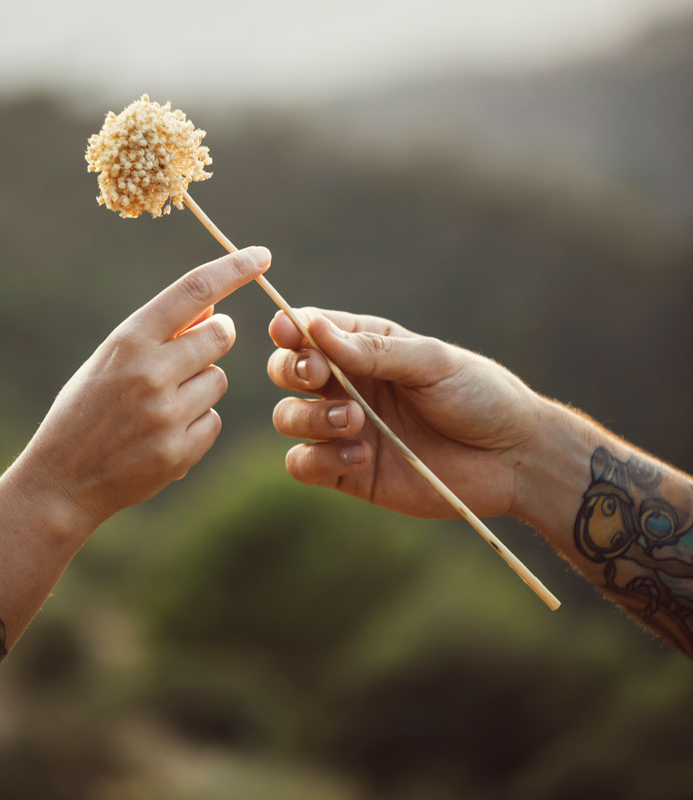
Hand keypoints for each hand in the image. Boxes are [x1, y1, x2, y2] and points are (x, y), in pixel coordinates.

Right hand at [17, 247, 271, 528]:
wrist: (59, 481)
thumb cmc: (85, 410)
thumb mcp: (109, 360)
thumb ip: (159, 335)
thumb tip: (215, 310)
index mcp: (128, 341)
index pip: (193, 290)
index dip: (233, 269)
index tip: (262, 256)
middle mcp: (150, 373)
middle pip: (220, 336)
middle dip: (214, 339)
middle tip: (187, 356)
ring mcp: (166, 414)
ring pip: (219, 381)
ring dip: (200, 388)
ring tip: (158, 406)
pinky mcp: (180, 452)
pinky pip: (213, 421)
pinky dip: (195, 425)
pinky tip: (159, 436)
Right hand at [268, 309, 542, 518]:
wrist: (514, 459)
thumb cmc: (480, 396)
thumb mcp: (430, 362)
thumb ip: (372, 350)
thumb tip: (314, 327)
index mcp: (364, 346)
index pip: (307, 329)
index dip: (289, 328)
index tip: (289, 332)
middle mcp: (346, 384)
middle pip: (285, 371)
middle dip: (291, 370)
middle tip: (319, 376)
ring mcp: (344, 429)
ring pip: (287, 418)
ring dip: (310, 416)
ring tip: (355, 420)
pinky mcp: (348, 472)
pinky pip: (303, 465)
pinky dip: (319, 458)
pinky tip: (361, 455)